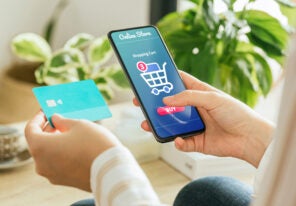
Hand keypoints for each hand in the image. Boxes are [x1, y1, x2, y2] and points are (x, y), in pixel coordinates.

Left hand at [25, 111, 119, 190]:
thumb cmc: (94, 144)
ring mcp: (52, 174)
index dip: (38, 118)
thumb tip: (56, 119)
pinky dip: (61, 153)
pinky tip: (74, 145)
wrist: (111, 169)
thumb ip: (63, 120)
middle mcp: (41, 164)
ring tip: (69, 131)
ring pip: (48, 154)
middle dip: (47, 130)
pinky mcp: (64, 181)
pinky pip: (57, 163)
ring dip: (54, 142)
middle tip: (59, 119)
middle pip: (38, 143)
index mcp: (41, 147)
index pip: (30, 129)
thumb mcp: (79, 125)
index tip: (46, 111)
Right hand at [134, 71, 273, 166]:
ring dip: (158, 124)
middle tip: (139, 103)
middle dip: (154, 104)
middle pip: (169, 104)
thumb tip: (166, 99)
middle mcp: (194, 108)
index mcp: (199, 93)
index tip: (150, 78)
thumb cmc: (235, 113)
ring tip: (147, 124)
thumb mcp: (212, 98)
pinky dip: (177, 142)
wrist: (249, 138)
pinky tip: (178, 140)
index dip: (165, 80)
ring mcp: (194, 125)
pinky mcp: (196, 141)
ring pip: (170, 124)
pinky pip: (181, 142)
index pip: (178, 83)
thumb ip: (188, 97)